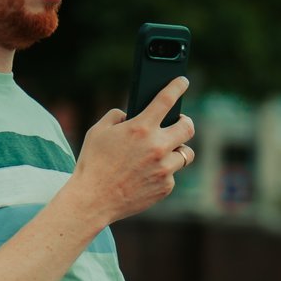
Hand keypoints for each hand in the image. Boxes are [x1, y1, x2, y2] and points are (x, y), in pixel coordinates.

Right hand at [66, 77, 196, 224]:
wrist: (93, 200)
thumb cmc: (93, 163)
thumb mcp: (98, 132)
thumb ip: (117, 117)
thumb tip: (130, 115)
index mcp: (140, 128)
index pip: (166, 100)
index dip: (177, 86)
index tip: (183, 81)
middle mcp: (157, 146)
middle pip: (188, 127)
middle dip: (185, 122)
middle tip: (179, 123)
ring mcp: (164, 168)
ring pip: (185, 153)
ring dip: (176, 150)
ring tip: (163, 151)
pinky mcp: (166, 186)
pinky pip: (172, 173)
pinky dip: (163, 171)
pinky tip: (148, 174)